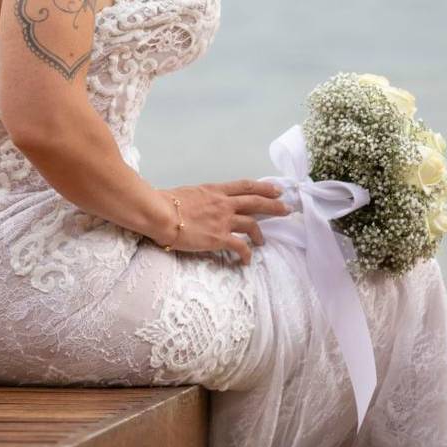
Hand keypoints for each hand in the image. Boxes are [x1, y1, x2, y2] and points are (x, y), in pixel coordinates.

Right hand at [150, 180, 290, 264]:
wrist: (160, 213)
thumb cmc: (165, 202)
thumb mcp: (187, 193)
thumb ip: (200, 199)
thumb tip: (200, 204)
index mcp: (215, 191)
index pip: (245, 186)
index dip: (263, 187)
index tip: (276, 189)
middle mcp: (223, 204)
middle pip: (256, 202)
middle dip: (273, 206)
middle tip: (286, 209)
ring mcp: (223, 221)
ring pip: (252, 224)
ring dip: (261, 233)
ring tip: (264, 241)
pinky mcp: (219, 238)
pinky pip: (240, 247)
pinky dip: (246, 254)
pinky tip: (246, 260)